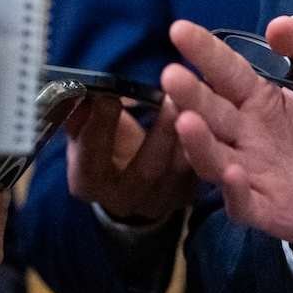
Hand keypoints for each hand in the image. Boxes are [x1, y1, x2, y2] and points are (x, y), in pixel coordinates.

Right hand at [64, 92, 196, 224]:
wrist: (127, 180)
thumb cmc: (102, 145)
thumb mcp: (83, 132)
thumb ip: (80, 116)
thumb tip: (78, 92)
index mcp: (88, 183)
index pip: (91, 160)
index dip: (99, 128)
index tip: (109, 95)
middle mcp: (124, 199)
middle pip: (145, 170)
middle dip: (159, 133)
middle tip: (171, 96)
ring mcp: (159, 200)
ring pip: (181, 169)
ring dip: (191, 135)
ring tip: (199, 100)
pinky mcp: (187, 194)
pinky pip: (202, 167)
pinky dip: (209, 140)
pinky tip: (214, 112)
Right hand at [161, 18, 292, 273]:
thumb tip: (276, 24)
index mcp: (260, 99)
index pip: (226, 71)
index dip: (205, 51)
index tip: (179, 29)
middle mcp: (247, 134)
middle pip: (212, 111)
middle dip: (190, 94)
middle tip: (170, 74)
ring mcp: (252, 172)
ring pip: (214, 157)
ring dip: (198, 141)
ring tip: (186, 121)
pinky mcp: (266, 209)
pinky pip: (243, 202)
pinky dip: (233, 189)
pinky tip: (232, 172)